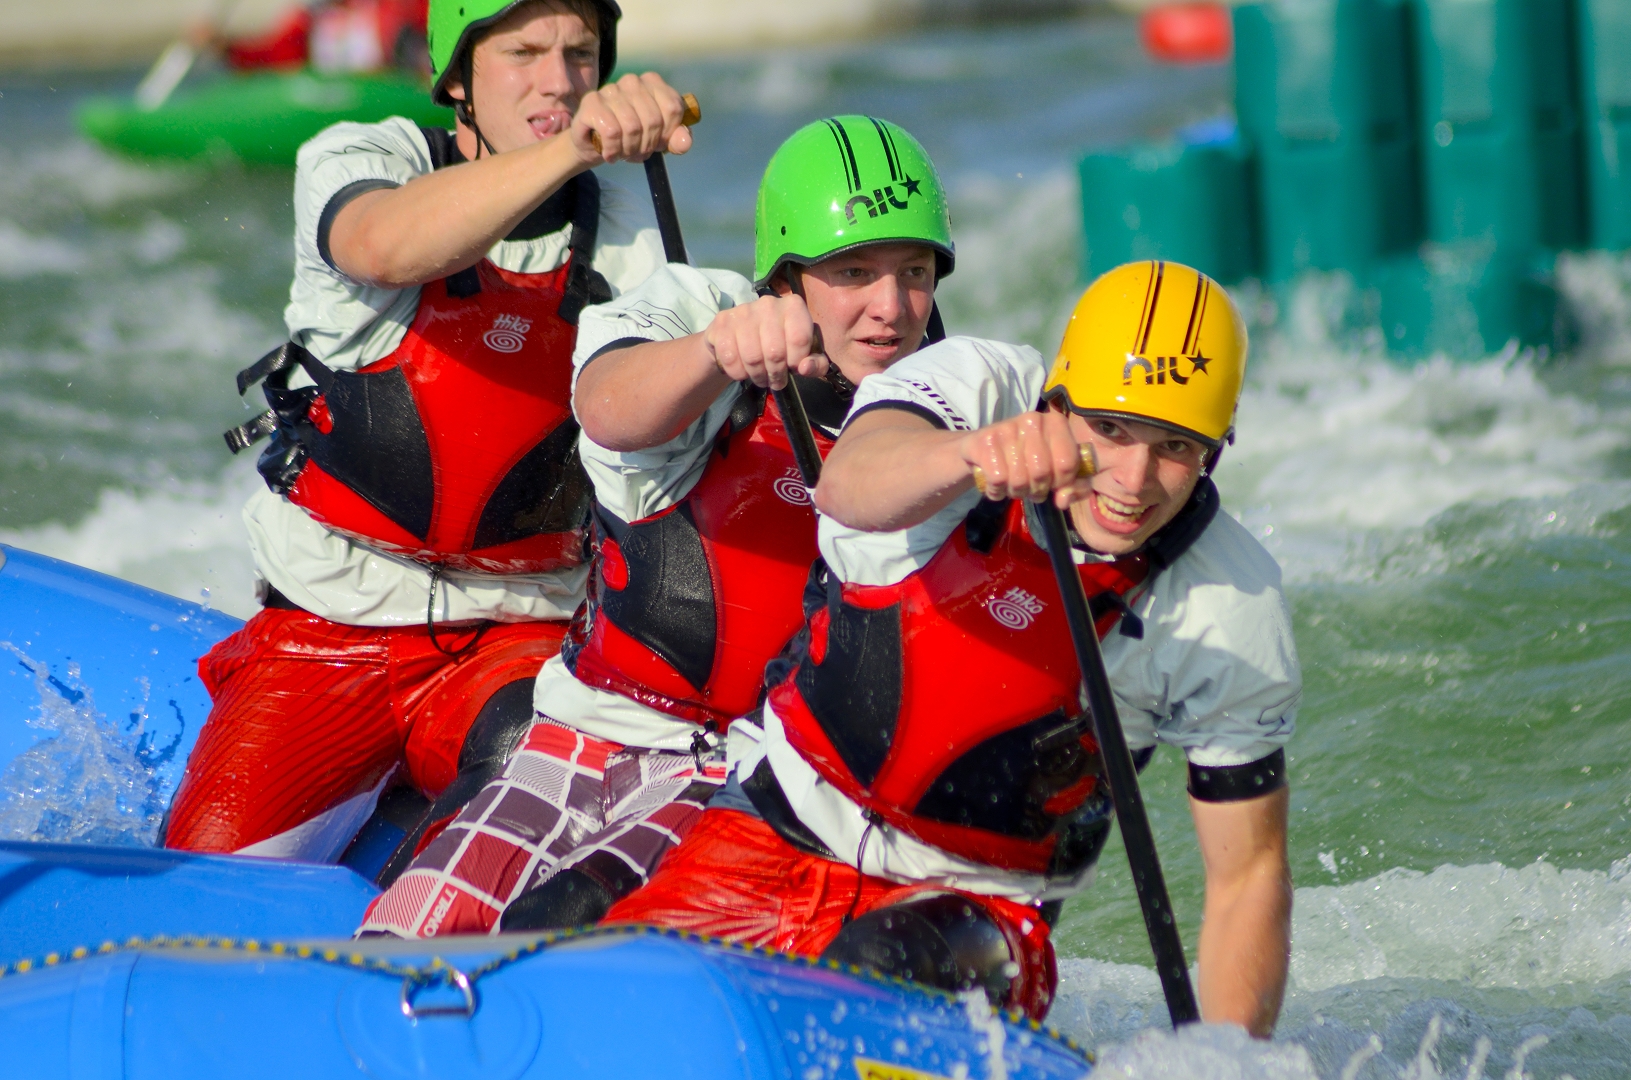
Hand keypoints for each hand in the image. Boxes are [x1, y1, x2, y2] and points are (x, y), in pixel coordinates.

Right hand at [571, 72, 692, 164]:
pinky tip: (610, 153)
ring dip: (629, 150)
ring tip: (623, 153)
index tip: (658, 144)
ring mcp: (610, 89)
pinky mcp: (592, 102)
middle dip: (647, 146)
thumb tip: (685, 142)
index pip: (673, 108)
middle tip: (637, 153)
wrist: (595, 145)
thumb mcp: (659, 141)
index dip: (668, 134)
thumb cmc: (631, 138)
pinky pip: (612, 131)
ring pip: (632, 127)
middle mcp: (632, 81)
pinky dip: (613, 149)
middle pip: (653, 120)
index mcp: (653, 83)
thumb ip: (676, 140)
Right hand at [703, 295, 829, 389]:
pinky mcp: (722, 322)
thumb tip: (805, 368)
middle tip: (775, 380)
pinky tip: (743, 371)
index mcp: (794, 306)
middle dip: (776, 374)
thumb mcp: (806, 355)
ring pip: (752, 357)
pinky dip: (737, 372)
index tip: (792, 368)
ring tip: (761, 378)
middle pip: (774, 352)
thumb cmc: (781, 346)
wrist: (742, 335)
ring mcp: (743, 311)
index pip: (799, 339)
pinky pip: (730, 357)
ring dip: (757, 376)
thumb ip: (816, 364)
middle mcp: (768, 303)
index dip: (796, 361)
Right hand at [959, 411, 1095, 506]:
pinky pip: (998, 479)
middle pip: (1041, 473)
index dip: (1060, 482)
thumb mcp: (1056, 472)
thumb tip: (1063, 500)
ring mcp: (1008, 428)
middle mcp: (1033, 420)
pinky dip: (996, 491)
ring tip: (1013, 485)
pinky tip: (996, 485)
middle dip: (1036, 490)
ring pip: (1019, 479)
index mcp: (1056, 423)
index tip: (1052, 483)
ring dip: (1016, 492)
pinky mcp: (986, 440)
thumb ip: (1073, 488)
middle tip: (1030, 487)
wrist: (982, 447)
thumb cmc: (1026, 460)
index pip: (1067, 463)